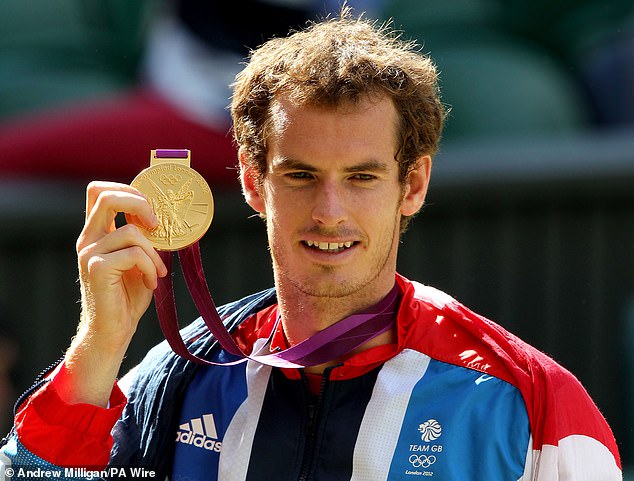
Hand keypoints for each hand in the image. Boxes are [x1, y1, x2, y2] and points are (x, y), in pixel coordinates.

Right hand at [60, 181, 166, 405]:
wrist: (112, 331)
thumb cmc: (127, 297)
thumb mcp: (140, 260)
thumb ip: (144, 238)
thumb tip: (165, 218)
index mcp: (97, 233)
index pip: (100, 192)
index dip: (127, 189)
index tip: (151, 209)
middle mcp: (88, 238)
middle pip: (106, 196)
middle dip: (140, 203)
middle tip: (157, 224)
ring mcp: (89, 252)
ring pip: (131, 231)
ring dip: (154, 252)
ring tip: (157, 272)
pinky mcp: (96, 268)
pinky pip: (135, 254)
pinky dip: (150, 267)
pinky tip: (151, 282)